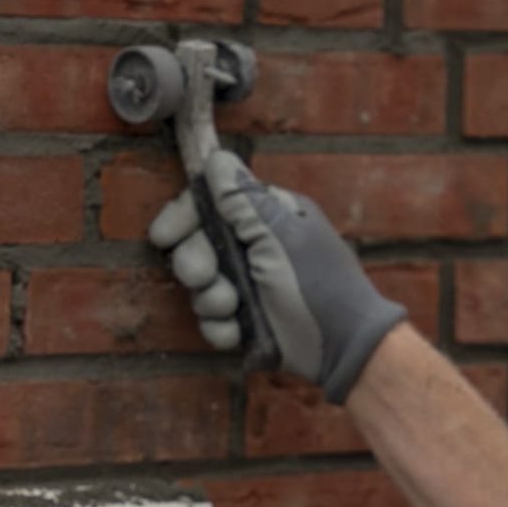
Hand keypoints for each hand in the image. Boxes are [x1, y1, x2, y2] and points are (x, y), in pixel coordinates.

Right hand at [148, 150, 407, 402]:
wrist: (343, 348)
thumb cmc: (320, 285)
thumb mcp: (280, 238)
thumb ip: (243, 202)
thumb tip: (217, 158)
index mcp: (268, 216)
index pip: (212, 204)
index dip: (184, 217)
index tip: (165, 235)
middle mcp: (255, 246)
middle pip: (197, 245)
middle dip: (196, 264)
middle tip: (204, 277)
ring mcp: (249, 284)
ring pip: (201, 286)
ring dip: (211, 299)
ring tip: (233, 307)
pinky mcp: (245, 320)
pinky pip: (212, 319)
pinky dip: (221, 328)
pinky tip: (239, 332)